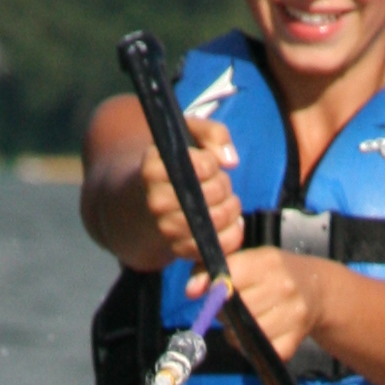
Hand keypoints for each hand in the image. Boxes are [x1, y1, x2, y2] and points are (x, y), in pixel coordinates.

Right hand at [141, 114, 245, 265]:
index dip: (213, 163)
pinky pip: (219, 245)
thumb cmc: (175, 163)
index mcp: (153, 170)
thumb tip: (230, 161)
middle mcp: (156, 202)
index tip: (208, 163)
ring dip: (231, 208)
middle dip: (224, 185)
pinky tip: (230, 221)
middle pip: (211, 194)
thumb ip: (213, 134)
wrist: (151, 200)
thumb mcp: (188, 135)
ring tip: (224, 200)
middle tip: (218, 182)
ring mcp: (168, 230)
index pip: (201, 167)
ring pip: (217, 220)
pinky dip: (233, 232)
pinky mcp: (182, 250)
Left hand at [221, 241, 320, 360]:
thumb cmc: (272, 273)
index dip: (215, 287)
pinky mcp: (292, 342)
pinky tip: (255, 334)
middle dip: (225, 310)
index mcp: (268, 262)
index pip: (229, 277)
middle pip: (235, 308)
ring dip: (235, 331)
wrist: (317, 289)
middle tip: (232, 306)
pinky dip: (249, 346)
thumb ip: (211, 269)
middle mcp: (283, 288)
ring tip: (243, 320)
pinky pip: (257, 350)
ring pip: (243, 333)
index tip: (213, 290)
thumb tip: (190, 291)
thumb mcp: (248, 260)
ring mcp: (291, 317)